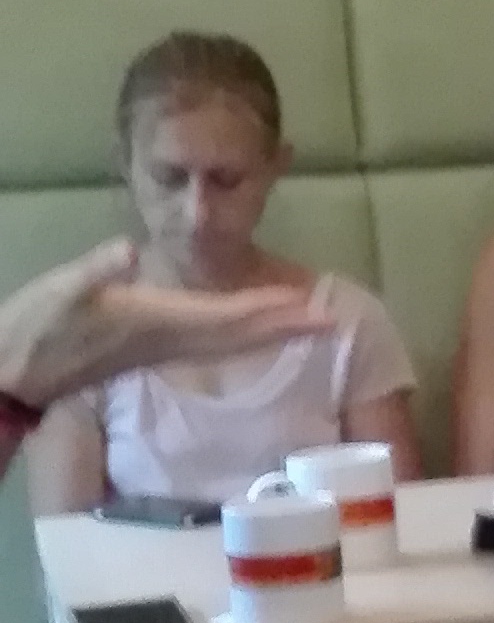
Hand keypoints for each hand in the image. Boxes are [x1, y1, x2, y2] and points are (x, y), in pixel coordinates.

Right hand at [0, 239, 325, 411]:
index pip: (227, 317)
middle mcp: (168, 340)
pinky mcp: (149, 351)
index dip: (269, 310)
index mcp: (157, 321)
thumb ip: (94, 270)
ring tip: (305, 323)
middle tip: (332, 320)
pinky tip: (250, 334)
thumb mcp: (61, 290)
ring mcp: (160, 349)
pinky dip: (239, 337)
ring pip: (229, 343)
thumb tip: (127, 249)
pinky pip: (211, 345)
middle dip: (286, 326)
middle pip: (240, 335)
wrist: (15, 373)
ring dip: (269, 333)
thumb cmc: (36, 327)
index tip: (309, 308)